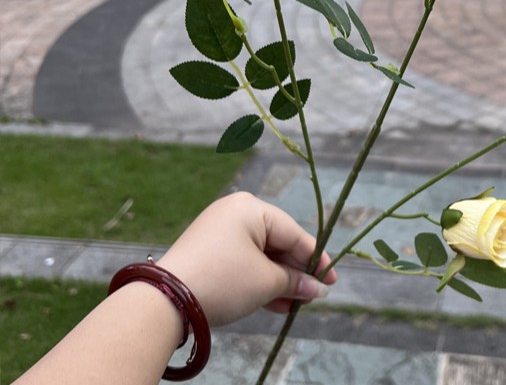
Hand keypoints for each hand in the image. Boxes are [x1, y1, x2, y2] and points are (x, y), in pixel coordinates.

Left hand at [156, 192, 335, 325]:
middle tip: (313, 295)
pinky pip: (242, 260)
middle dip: (295, 272)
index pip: (294, 232)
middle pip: (277, 242)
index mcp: (252, 207)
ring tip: (294, 305)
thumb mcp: (265, 282)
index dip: (316, 258)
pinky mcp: (207, 249)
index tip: (332, 279)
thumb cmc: (223, 281)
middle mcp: (235, 211)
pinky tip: (274, 303)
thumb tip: (317, 289)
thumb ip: (295, 282)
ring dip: (278, 280)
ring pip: (260, 255)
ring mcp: (219, 230)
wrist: (166, 300)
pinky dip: (258, 279)